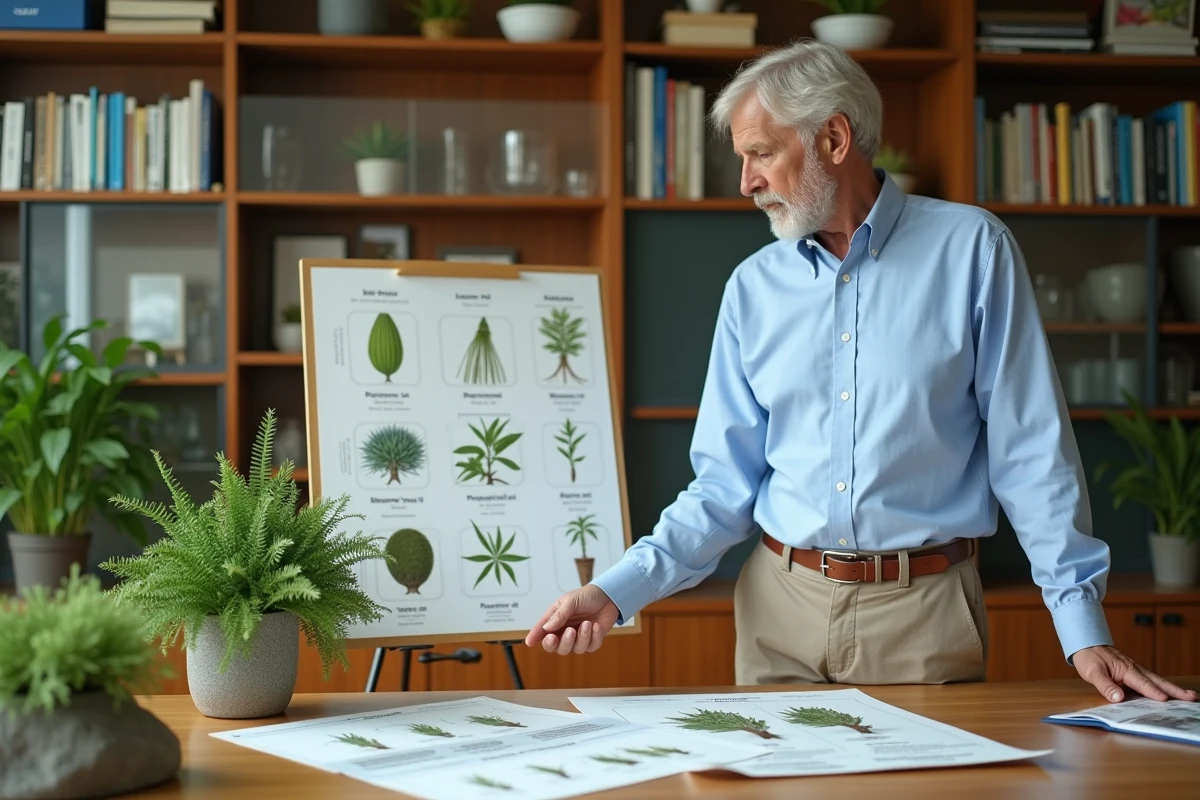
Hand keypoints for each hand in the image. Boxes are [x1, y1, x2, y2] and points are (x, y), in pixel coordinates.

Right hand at [524, 584, 619, 655]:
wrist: (608, 596)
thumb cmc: (586, 596)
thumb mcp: (570, 601)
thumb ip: (559, 615)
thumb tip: (546, 628)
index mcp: (555, 619)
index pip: (542, 631)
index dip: (535, 637)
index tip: (530, 642)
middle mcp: (564, 631)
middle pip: (556, 647)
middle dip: (562, 642)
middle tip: (570, 631)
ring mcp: (578, 637)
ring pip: (574, 649)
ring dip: (582, 637)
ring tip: (587, 623)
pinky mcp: (591, 641)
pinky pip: (590, 647)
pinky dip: (593, 637)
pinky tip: (595, 626)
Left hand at [1072, 645, 1198, 702]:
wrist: (1087, 645)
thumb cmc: (1089, 658)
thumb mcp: (1092, 672)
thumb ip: (1105, 685)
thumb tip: (1118, 698)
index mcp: (1125, 669)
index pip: (1141, 683)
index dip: (1152, 692)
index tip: (1165, 699)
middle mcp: (1134, 669)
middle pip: (1157, 681)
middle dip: (1174, 690)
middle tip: (1191, 697)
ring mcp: (1136, 671)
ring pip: (1157, 680)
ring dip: (1173, 689)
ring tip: (1189, 696)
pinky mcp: (1134, 673)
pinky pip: (1151, 681)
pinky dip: (1162, 687)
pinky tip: (1170, 694)